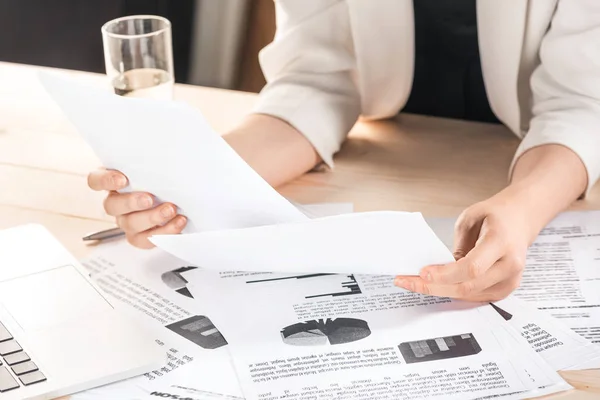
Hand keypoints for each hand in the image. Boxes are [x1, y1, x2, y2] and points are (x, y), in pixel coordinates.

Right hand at [87, 168, 186, 248]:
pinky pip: (146, 239)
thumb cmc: (164, 179)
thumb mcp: (157, 167)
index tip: (122, 179)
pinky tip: (178, 221)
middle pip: (111, 206)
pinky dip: (164, 231)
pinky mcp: (140, 237)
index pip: (96, 180)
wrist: (180, 201)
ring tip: (170, 210)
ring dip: (152, 217)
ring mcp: (126, 221)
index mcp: (114, 182)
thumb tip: (165, 151)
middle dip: (131, 203)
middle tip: (149, 199)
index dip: (105, 181)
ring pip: (130, 224)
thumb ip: (152, 163)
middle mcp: (116, 203)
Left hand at [394, 196, 532, 301]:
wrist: (520, 220)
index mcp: (501, 242)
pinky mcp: (505, 289)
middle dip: (433, 286)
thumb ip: (457, 245)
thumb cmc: (495, 215)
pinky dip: (453, 293)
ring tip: (415, 284)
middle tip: (407, 282)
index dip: (445, 274)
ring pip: (469, 296)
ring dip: (440, 291)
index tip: (422, 272)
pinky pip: (475, 297)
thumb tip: (439, 269)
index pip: (471, 267)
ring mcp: (510, 280)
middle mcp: (510, 265)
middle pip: (467, 286)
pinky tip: (435, 286)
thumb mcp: (470, 218)